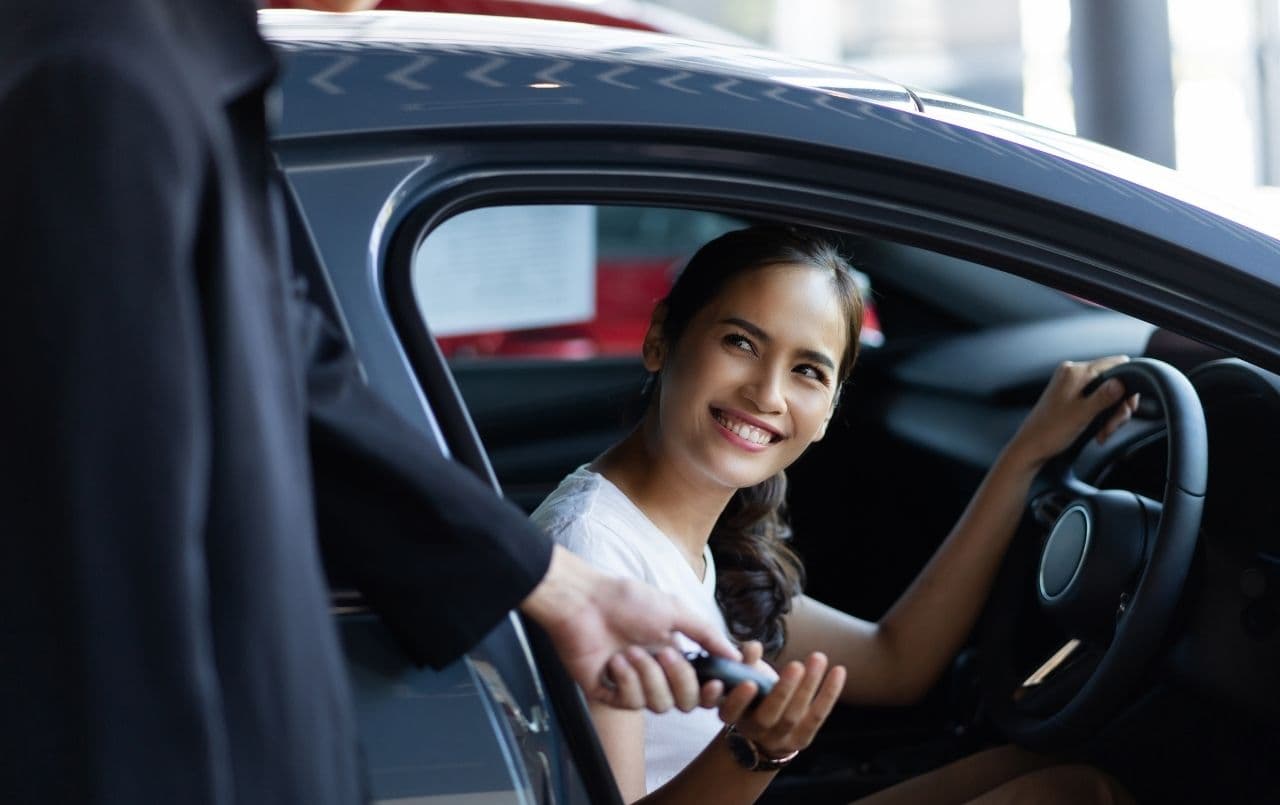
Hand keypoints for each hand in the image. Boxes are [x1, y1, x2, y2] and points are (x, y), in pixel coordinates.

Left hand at [520, 546, 740, 711]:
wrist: (582, 601)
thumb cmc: (626, 599)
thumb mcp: (675, 610)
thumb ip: (706, 634)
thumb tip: (736, 654)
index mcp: (674, 654)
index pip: (702, 687)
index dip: (712, 691)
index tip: (717, 682)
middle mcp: (656, 673)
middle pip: (685, 701)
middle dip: (679, 678)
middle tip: (665, 653)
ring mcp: (632, 685)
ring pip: (659, 705)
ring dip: (648, 676)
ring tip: (629, 651)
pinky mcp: (607, 693)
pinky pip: (630, 704)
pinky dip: (627, 681)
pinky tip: (614, 660)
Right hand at [716, 642, 845, 760]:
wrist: (765, 732)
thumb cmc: (752, 694)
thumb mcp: (742, 678)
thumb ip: (745, 661)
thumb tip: (753, 646)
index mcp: (732, 715)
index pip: (731, 711)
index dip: (739, 699)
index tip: (749, 682)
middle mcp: (753, 731)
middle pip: (768, 715)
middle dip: (783, 691)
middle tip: (795, 665)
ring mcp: (778, 739)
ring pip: (794, 715)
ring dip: (808, 685)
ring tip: (818, 658)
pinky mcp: (801, 740)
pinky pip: (817, 716)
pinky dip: (829, 693)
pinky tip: (838, 670)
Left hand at [1005, 356, 1139, 470]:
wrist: (1030, 447)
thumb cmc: (1050, 432)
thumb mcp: (1082, 414)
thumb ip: (1103, 397)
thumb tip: (1122, 382)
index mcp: (1074, 372)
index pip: (1116, 363)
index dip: (1129, 384)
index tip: (1128, 406)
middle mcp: (1073, 373)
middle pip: (1114, 381)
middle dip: (1118, 406)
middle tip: (1112, 426)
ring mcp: (1071, 385)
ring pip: (1107, 393)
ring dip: (1111, 415)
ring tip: (1104, 432)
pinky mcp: (1071, 396)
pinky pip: (1096, 400)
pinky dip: (1101, 416)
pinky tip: (1099, 431)